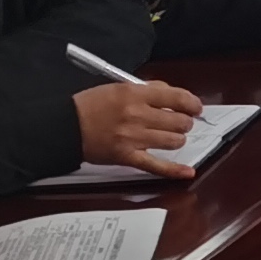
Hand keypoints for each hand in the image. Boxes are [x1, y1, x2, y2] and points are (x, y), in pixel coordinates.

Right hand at [74, 78, 207, 176]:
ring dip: (177, 139)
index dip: (192, 103)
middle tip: (180, 123)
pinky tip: (188, 172)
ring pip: (174, 141)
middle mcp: (137, 115)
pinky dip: (174, 170)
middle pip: (179, 122)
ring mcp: (133, 138)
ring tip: (170, 136)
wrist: (65, 127)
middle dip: (184, 122)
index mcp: (135, 94)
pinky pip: (156, 165)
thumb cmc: (90, 105)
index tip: (195, 107)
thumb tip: (171, 94)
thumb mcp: (118, 87)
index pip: (177, 98)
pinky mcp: (127, 157)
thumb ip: (147, 89)